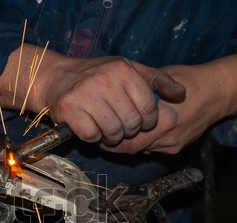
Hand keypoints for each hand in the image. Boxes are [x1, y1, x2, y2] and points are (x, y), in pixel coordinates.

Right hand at [0, 45, 184, 144]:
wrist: (55, 78)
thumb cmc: (94, 76)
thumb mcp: (126, 70)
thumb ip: (155, 80)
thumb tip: (181, 94)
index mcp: (122, 70)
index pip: (149, 106)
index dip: (149, 121)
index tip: (142, 123)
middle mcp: (104, 80)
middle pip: (131, 122)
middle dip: (129, 131)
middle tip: (122, 128)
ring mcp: (85, 96)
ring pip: (113, 131)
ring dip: (112, 137)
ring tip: (108, 131)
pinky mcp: (70, 111)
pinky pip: (92, 136)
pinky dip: (94, 138)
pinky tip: (92, 130)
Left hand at [101, 52, 236, 153]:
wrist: (219, 91)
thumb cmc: (187, 79)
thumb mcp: (157, 79)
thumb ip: (135, 93)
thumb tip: (110, 98)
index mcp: (161, 117)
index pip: (126, 137)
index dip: (109, 135)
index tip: (99, 129)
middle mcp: (167, 134)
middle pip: (131, 147)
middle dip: (115, 142)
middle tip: (102, 134)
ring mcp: (173, 143)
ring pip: (141, 149)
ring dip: (128, 142)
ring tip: (116, 131)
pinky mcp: (177, 148)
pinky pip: (153, 148)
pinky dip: (142, 142)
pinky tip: (137, 132)